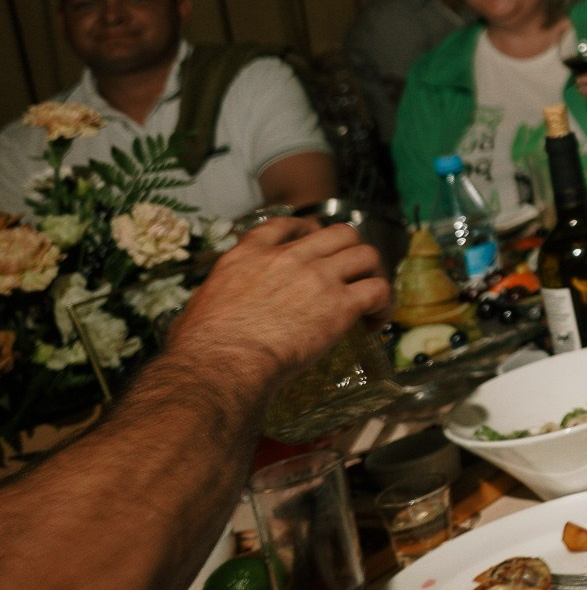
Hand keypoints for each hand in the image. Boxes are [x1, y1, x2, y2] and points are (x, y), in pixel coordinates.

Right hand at [167, 219, 389, 394]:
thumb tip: (211, 313)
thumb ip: (217, 296)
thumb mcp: (200, 304)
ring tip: (370, 297)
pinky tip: (375, 323)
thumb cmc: (199, 347)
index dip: (308, 229)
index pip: (286, 224)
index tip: (316, 243)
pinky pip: (378, 290)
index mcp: (249, 255)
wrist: (221, 364)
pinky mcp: (340, 304)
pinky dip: (384, 305)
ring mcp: (317, 277)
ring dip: (373, 273)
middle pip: (340, 232)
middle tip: (350, 273)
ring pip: (366, 254)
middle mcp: (288, 258)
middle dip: (351, 249)